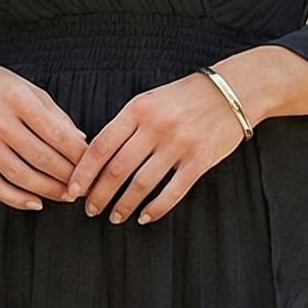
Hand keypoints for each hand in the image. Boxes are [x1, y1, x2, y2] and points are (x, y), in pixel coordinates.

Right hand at [0, 50, 86, 211]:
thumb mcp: (27, 87)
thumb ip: (54, 114)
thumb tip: (80, 141)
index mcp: (15, 97)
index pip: (55, 132)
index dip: (78, 153)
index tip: (93, 164)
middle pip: (39, 157)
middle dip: (67, 176)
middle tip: (84, 186)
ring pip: (19, 175)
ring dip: (47, 190)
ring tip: (66, 195)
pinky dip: (16, 199)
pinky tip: (35, 202)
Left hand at [64, 72, 244, 223]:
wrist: (233, 91)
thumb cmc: (187, 96)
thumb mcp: (151, 99)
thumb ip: (127, 123)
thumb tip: (99, 155)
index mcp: (139, 109)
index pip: (101, 145)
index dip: (84, 172)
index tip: (74, 189)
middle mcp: (156, 127)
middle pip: (117, 169)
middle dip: (99, 194)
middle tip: (90, 209)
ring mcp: (179, 145)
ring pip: (142, 184)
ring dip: (124, 205)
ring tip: (115, 216)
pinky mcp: (199, 160)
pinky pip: (173, 191)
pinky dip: (156, 208)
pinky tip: (145, 217)